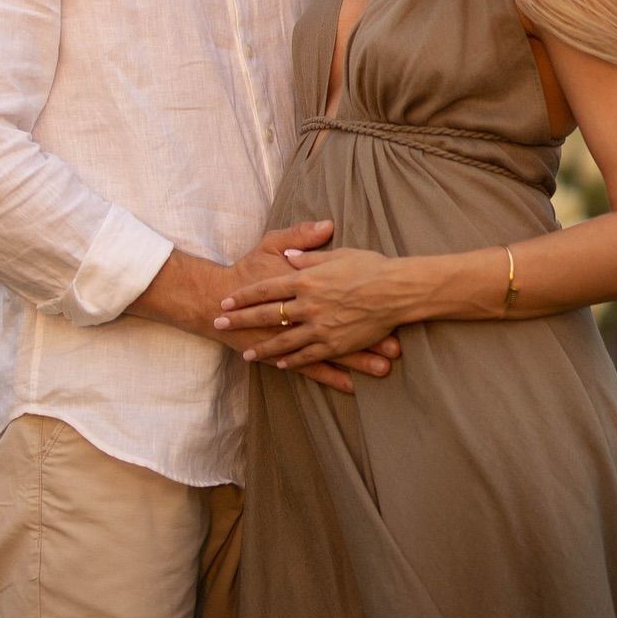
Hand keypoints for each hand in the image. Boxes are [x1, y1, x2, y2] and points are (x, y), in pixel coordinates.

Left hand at [215, 245, 401, 370]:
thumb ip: (309, 254)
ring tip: (246, 354)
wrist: (396, 290)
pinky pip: (308, 356)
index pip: (266, 289)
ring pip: (283, 342)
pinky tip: (280, 364)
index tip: (226, 301)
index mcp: (306, 280)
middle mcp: (308, 305)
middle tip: (220, 326)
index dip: (244, 296)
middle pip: (267, 315)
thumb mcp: (336, 253)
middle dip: (241, 321)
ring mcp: (320, 328)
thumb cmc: (369, 266)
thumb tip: (289, 254)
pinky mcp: (334, 344)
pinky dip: (292, 360)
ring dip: (263, 349)